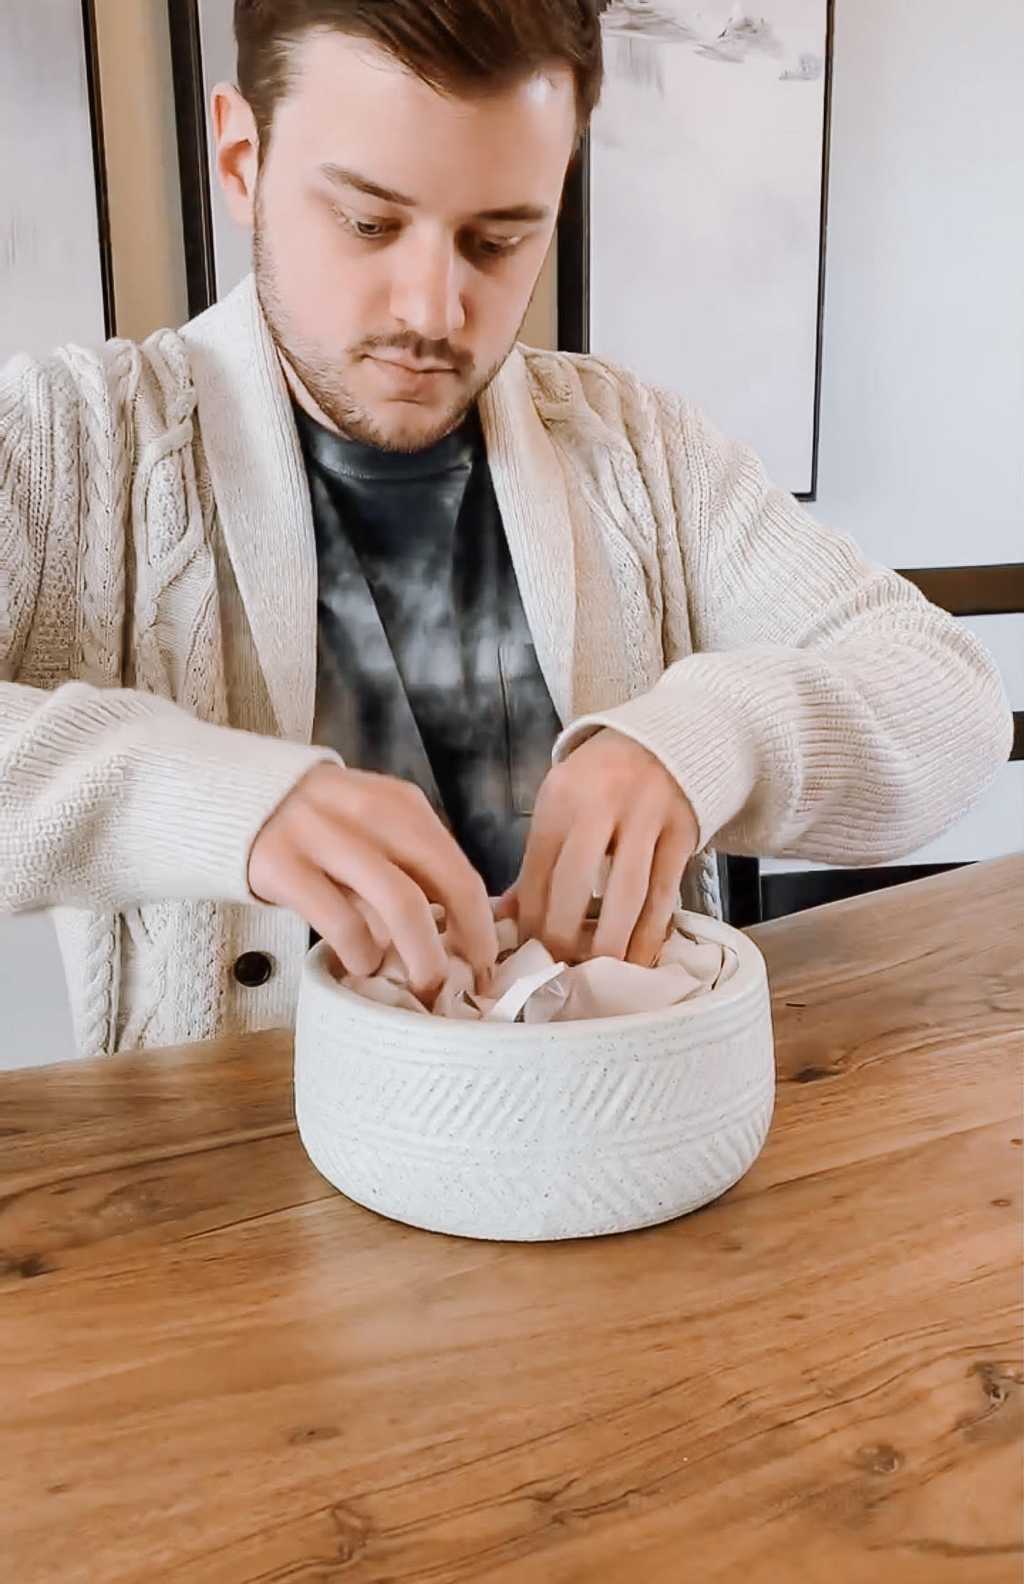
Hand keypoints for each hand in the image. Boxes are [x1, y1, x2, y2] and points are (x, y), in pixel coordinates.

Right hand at [249, 764, 497, 994]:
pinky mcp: (282, 863)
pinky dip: (362, 952)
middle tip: (463, 985)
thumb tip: (457, 935)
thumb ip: (406, 868)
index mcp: (398, 804)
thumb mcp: (367, 832)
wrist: (225, 801)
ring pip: (401, 902)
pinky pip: (341, 920)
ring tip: (420, 985)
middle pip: (444, 881)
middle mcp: (368, 811)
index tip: (489, 964)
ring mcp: (323, 834)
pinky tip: (362, 965)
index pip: (459, 867)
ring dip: (422, 955)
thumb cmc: (312, 830)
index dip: (482, 922)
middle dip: (466, 942)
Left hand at [510, 730, 698, 966]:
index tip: (527, 953)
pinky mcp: (682, 833)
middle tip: (558, 971)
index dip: (531, 916)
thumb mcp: (560, 805)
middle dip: (563, 933)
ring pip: (626, 890)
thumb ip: (536, 862)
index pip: (539, 866)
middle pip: (576, 880)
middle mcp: (602, 803)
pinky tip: (639, 960)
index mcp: (561, 798)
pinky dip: (651, 932)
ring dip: (610, 939)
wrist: (663, 741)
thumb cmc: (599, 782)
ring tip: (598, 973)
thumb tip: (504, 918)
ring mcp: (646, 817)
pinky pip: (665, 893)